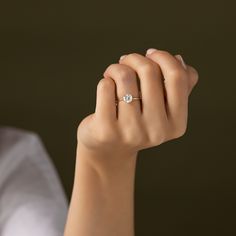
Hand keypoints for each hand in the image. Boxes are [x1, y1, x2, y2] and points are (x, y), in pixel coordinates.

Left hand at [77, 48, 198, 162]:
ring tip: (112, 74)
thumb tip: (179, 60)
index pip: (177, 77)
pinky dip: (105, 80)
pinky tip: (106, 87)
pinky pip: (105, 87)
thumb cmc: (136, 122)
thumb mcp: (161, 109)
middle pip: (149, 71)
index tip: (150, 54)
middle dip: (134, 58)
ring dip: (116, 68)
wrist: (109, 149)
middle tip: (125, 61)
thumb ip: (177, 87)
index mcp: (176, 124)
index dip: (163, 57)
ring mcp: (131, 132)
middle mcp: (156, 131)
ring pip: (124, 76)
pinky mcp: (107, 130)